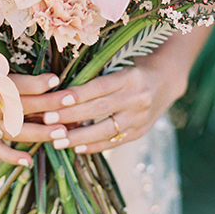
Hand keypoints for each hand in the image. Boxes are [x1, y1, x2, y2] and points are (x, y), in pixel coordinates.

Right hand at [0, 72, 69, 166]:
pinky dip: (12, 157)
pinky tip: (30, 161)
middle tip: (72, 100)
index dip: (35, 83)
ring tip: (63, 132)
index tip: (56, 79)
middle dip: (49, 104)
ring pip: (16, 131)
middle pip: (22, 106)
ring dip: (41, 132)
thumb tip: (13, 38)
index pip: (15, 85)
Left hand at [38, 25, 209, 153]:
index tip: (57, 99)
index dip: (79, 94)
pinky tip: (77, 148)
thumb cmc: (134, 68)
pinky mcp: (141, 131)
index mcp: (131, 77)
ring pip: (106, 130)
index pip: (100, 87)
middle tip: (48, 120)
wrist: (167, 80)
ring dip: (79, 137)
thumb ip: (97, 75)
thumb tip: (61, 88)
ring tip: (57, 141)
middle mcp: (138, 98)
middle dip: (71, 116)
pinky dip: (95, 146)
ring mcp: (140, 117)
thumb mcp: (120, 65)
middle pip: (100, 109)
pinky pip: (115, 141)